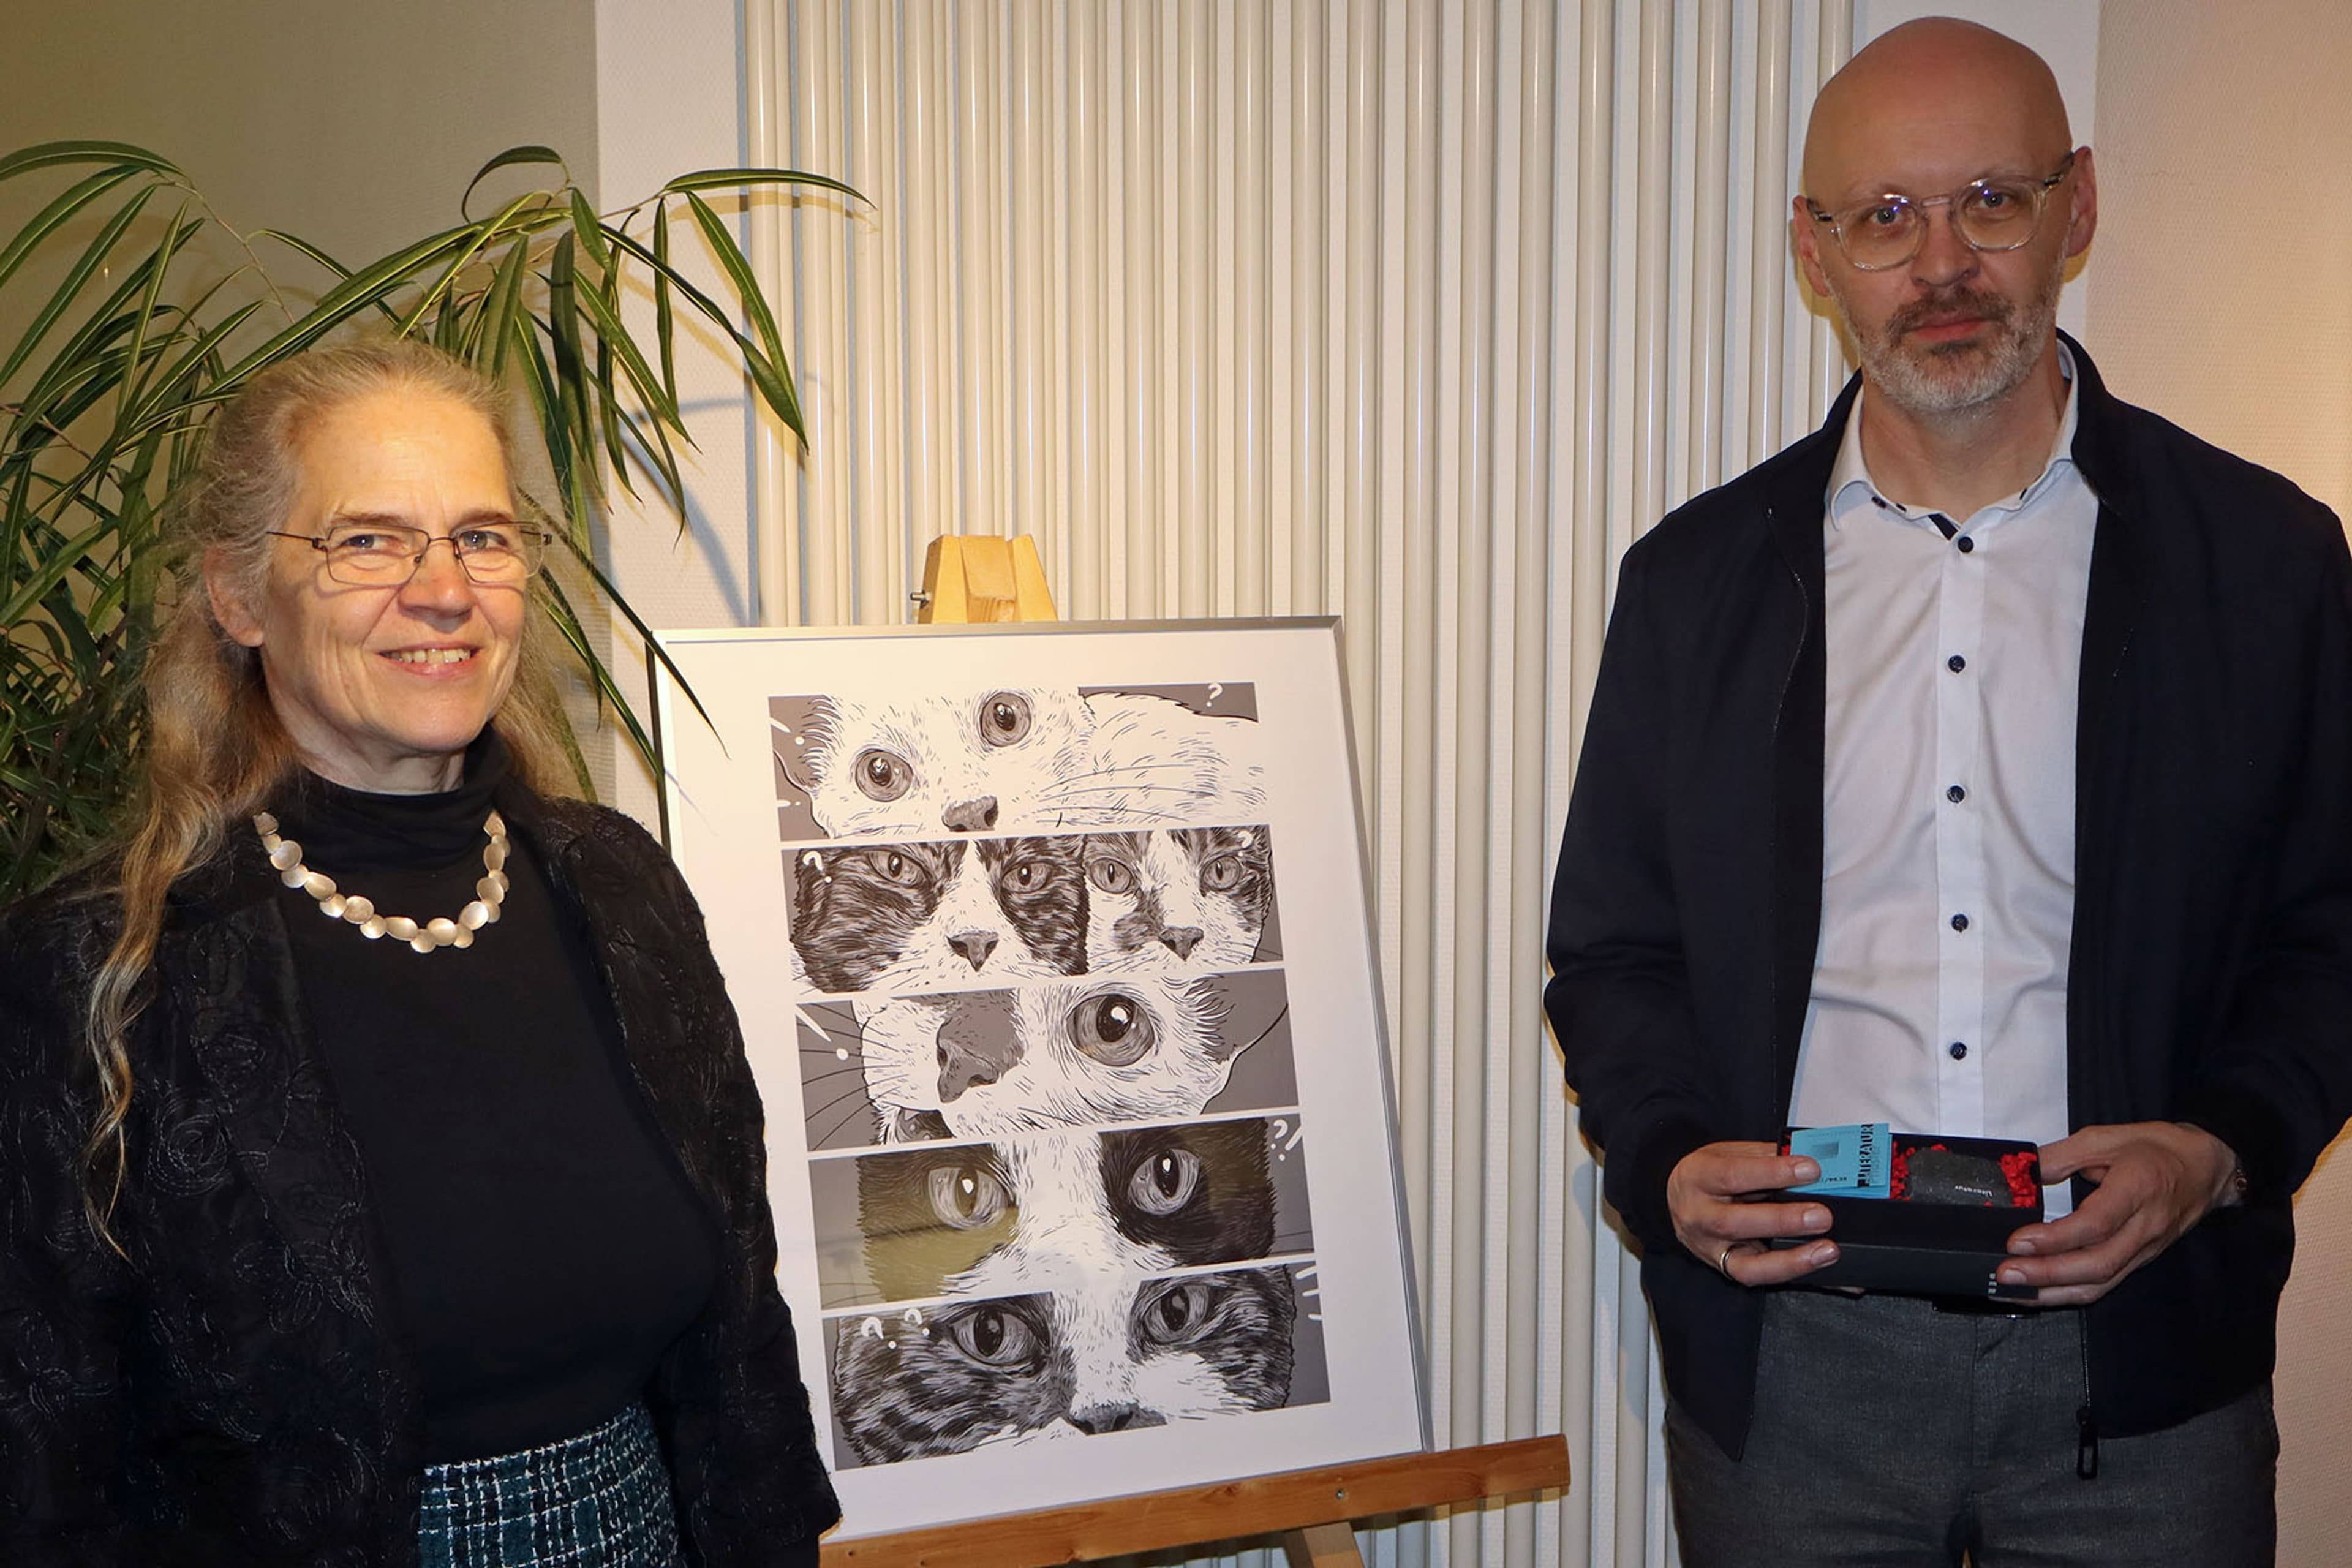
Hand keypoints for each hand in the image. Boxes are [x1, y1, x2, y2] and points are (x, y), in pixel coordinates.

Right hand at [1667, 1140, 1838, 1285]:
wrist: (1679, 1199)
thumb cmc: (1708, 1174)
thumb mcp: (1729, 1153)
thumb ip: (1765, 1155)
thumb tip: (1807, 1160)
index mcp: (1697, 1177)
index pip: (1733, 1176)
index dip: (1773, 1173)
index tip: (1810, 1170)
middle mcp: (1698, 1216)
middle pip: (1735, 1222)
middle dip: (1783, 1220)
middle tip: (1821, 1215)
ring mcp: (1709, 1247)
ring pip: (1746, 1263)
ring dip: (1791, 1259)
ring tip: (1826, 1249)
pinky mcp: (1725, 1267)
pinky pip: (1755, 1277)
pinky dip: (1788, 1271)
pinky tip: (1813, 1261)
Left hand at [1997, 1122, 2240, 1306]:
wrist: (2209, 1167)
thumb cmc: (2159, 1149)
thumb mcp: (2107, 1137)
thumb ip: (2062, 1155)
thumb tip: (2025, 1172)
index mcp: (2137, 1190)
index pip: (2095, 1225)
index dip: (2055, 1238)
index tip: (2017, 1241)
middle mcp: (2145, 1227)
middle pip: (2097, 1264)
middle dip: (2047, 1274)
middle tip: (2005, 1273)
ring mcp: (2145, 1249)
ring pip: (2101, 1283)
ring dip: (2054, 1292)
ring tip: (2013, 1289)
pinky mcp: (2141, 1259)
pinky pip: (2106, 1283)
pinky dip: (2071, 1293)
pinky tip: (2041, 1292)